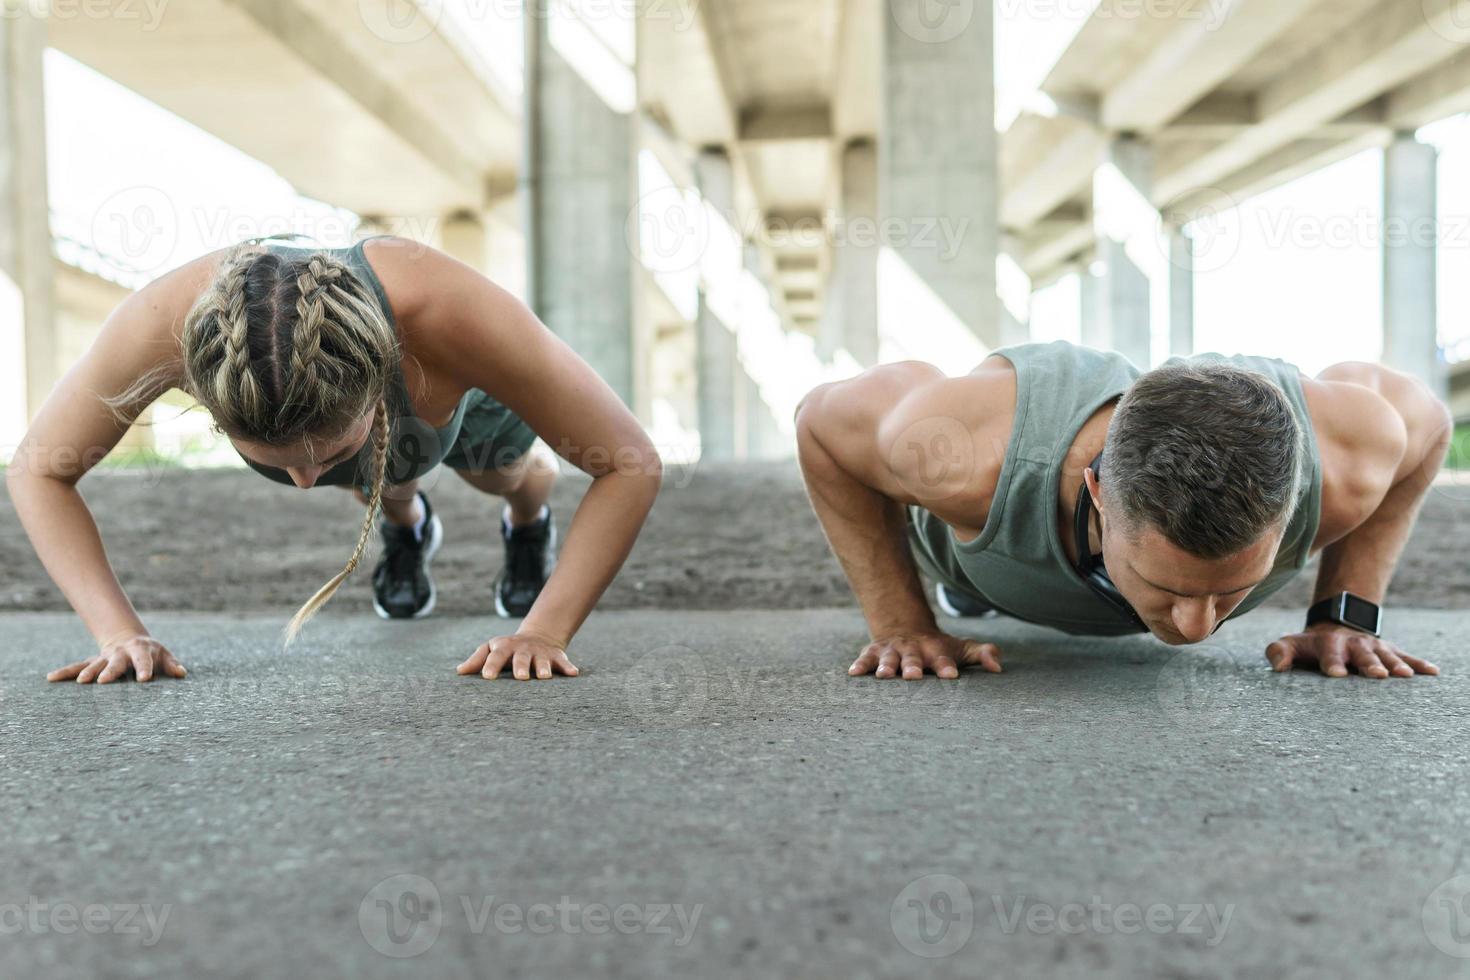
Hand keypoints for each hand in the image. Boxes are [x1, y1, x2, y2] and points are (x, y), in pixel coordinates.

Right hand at [47, 635, 187, 684]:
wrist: (129, 639)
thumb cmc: (151, 652)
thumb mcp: (163, 655)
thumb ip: (171, 665)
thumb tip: (182, 673)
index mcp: (141, 650)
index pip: (144, 660)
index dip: (145, 669)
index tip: (144, 679)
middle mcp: (121, 653)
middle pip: (116, 663)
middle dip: (110, 671)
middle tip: (103, 681)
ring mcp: (105, 658)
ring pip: (95, 665)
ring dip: (87, 673)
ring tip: (82, 682)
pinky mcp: (92, 663)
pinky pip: (76, 667)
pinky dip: (65, 672)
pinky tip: (51, 678)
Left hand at [457, 631, 579, 680]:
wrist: (537, 636)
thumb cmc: (508, 649)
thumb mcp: (491, 649)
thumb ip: (477, 660)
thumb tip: (458, 671)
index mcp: (504, 648)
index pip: (495, 656)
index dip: (491, 665)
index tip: (487, 677)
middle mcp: (522, 650)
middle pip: (520, 658)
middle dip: (520, 667)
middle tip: (520, 678)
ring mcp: (540, 653)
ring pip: (542, 661)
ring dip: (543, 668)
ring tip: (544, 677)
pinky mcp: (556, 657)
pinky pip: (563, 662)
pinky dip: (568, 667)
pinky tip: (573, 673)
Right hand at [848, 630, 1001, 679]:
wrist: (906, 628)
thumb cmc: (939, 648)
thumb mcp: (962, 648)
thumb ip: (983, 654)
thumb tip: (999, 667)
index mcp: (935, 650)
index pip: (943, 659)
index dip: (946, 666)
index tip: (951, 676)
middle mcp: (913, 649)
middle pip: (913, 659)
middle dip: (912, 667)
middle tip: (913, 677)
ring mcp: (892, 651)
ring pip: (888, 659)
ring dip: (885, 666)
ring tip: (882, 676)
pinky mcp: (873, 652)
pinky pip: (865, 658)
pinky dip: (860, 665)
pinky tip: (853, 673)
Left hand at [1266, 625, 1438, 678]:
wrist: (1335, 627)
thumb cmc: (1308, 646)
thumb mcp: (1289, 644)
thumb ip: (1278, 653)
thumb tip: (1277, 666)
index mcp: (1327, 644)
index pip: (1328, 654)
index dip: (1332, 663)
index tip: (1336, 674)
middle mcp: (1353, 645)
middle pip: (1362, 655)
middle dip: (1369, 664)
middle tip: (1376, 675)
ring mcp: (1374, 647)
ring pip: (1386, 656)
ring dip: (1395, 665)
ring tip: (1404, 676)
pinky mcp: (1390, 651)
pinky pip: (1407, 657)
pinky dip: (1419, 664)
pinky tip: (1432, 672)